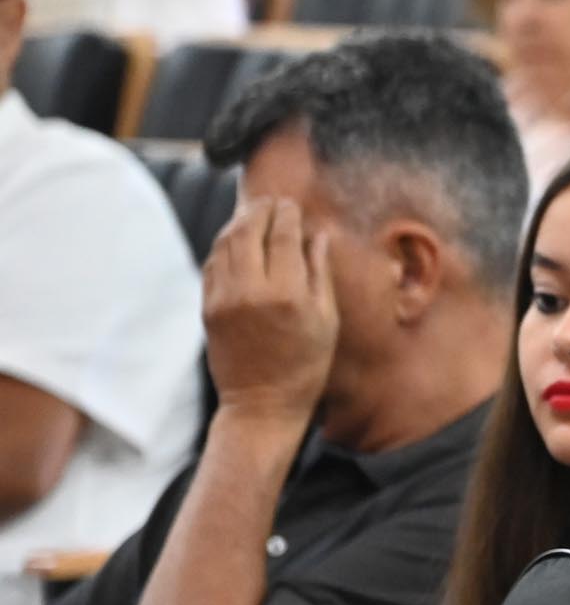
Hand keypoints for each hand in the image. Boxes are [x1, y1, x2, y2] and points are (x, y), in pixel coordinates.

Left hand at [202, 198, 338, 427]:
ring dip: (239, 222)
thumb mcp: (326, 320)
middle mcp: (251, 291)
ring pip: (225, 243)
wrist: (261, 403)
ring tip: (253, 214)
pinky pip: (213, 263)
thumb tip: (317, 236)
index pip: (283, 236)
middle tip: (272, 201)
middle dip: (261, 210)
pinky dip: (224, 245)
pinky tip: (236, 241)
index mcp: (287, 294)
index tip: (292, 204)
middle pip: (248, 230)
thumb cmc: (305, 365)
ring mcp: (224, 298)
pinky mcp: (208, 307)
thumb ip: (320, 273)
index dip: (287, 214)